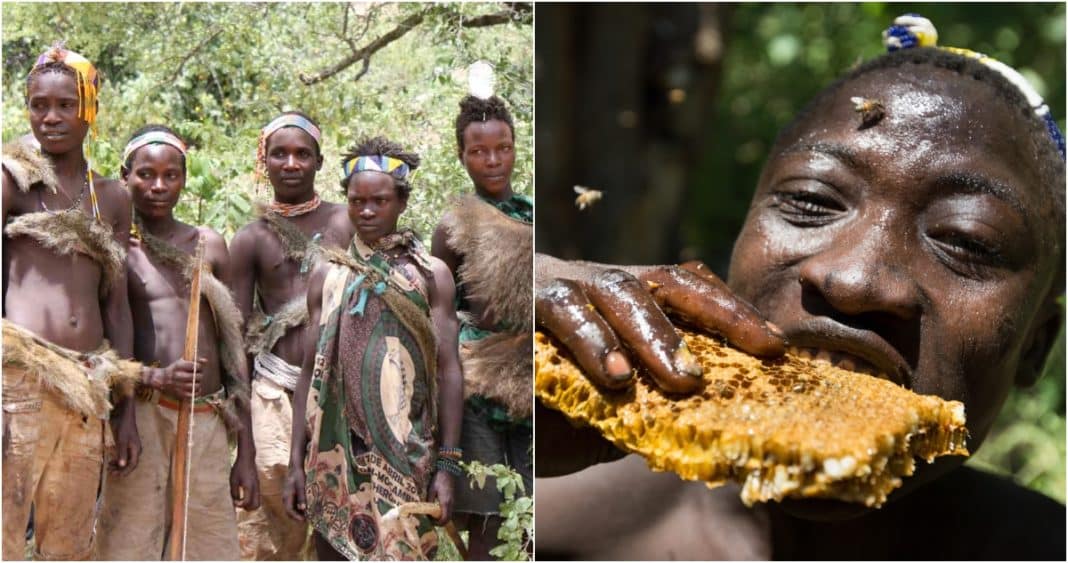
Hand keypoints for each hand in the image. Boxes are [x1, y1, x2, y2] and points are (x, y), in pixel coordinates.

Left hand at [109, 401, 140, 475]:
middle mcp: (135, 450)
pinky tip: (111, 460)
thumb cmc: (123, 426)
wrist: (125, 415)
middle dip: (120, 469)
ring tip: (109, 467)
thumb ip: (122, 453)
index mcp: (136, 450)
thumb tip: (122, 465)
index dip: (124, 472)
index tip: (115, 475)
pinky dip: (117, 459)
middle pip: (130, 464)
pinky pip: (124, 455)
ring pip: (126, 460)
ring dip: (118, 465)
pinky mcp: (127, 444)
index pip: (132, 465)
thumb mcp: (121, 440)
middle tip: (110, 472)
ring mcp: (132, 447)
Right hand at [144, 358, 205, 399]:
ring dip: (198, 384)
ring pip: (196, 386)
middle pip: (197, 376)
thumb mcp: (182, 361)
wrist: (161, 380)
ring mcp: (179, 386)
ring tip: (195, 382)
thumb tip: (205, 361)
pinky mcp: (180, 394)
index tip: (197, 367)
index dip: (199, 367)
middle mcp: (178, 376)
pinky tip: (194, 388)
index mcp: (179, 366)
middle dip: (199, 375)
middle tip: (197, 375)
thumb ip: (195, 360)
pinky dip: (196, 392)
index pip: (195, 366)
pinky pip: (193, 395)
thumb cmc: (174, 369)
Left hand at [230, 449, 260, 509]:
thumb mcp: (233, 481)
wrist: (247, 458)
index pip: (247, 502)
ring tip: (241, 500)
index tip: (234, 501)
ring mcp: (258, 487)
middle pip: (256, 505)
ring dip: (250, 505)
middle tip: (239, 503)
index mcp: (249, 486)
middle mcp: (255, 488)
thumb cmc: (238, 469)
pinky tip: (244, 495)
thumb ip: (234, 492)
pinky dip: (251, 500)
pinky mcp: (258, 485)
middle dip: (247, 508)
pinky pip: (257, 497)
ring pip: (258, 502)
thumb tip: (236, 502)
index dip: (240, 505)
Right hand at [282, 463, 306, 520]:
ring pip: (291, 509)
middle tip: (307, 520)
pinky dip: (299, 509)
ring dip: (298, 513)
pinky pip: (293, 505)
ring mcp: (287, 498)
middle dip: (297, 517)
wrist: (295, 468)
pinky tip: (306, 509)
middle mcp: (285, 498)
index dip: (296, 517)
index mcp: (287, 496)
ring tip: (308, 516)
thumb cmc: (298, 475)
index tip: (304, 520)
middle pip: (289, 512)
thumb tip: (302, 509)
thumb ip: (302, 497)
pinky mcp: (290, 496)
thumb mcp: (301, 485)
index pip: (289, 510)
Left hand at [428, 471, 453, 524]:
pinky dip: (443, 514)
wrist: (448, 471)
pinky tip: (435, 510)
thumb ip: (429, 500)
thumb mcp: (431, 489)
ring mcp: (453, 502)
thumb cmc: (439, 479)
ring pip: (448, 516)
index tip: (429, 521)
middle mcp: (451, 503)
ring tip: (431, 515)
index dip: (437, 523)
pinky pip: (448, 511)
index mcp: (445, 502)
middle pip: (447, 519)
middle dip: (438, 522)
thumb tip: (425, 510)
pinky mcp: (452, 500)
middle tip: (429, 519)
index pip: (444, 518)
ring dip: (441, 518)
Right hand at [534, 253, 785, 476]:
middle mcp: (597, 284)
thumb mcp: (609, 413)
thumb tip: (708, 433)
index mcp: (625, 303)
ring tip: (683, 377)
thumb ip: (648, 414)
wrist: (468, 383)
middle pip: (665, 281)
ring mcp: (560, 286)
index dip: (733, 311)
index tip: (778, 347)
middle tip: (760, 352)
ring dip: (653, 333)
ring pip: (615, 290)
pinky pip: (560, 313)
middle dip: (717, 314)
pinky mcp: (522, 302)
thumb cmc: (545, 400)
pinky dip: (591, 343)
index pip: (688, 291)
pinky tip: (615, 378)